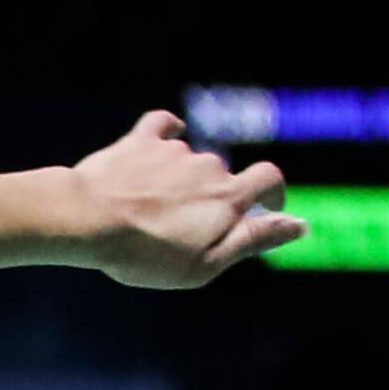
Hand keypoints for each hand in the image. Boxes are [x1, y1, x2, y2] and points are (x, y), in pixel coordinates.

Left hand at [66, 110, 301, 288]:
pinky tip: (159, 143)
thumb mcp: (206, 263)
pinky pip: (162, 126)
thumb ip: (254, 240)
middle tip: (185, 228)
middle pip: (224, 175)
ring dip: (182, 178)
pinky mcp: (141, 141)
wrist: (87, 219)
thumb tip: (301, 225)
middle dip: (214, 198)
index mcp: (228, 197)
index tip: (267, 206)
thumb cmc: (145, 252)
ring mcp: (174, 151)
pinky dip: (165, 134)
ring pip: (191, 160)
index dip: (274, 191)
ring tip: (153, 207)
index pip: (270, 178)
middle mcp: (208, 166)